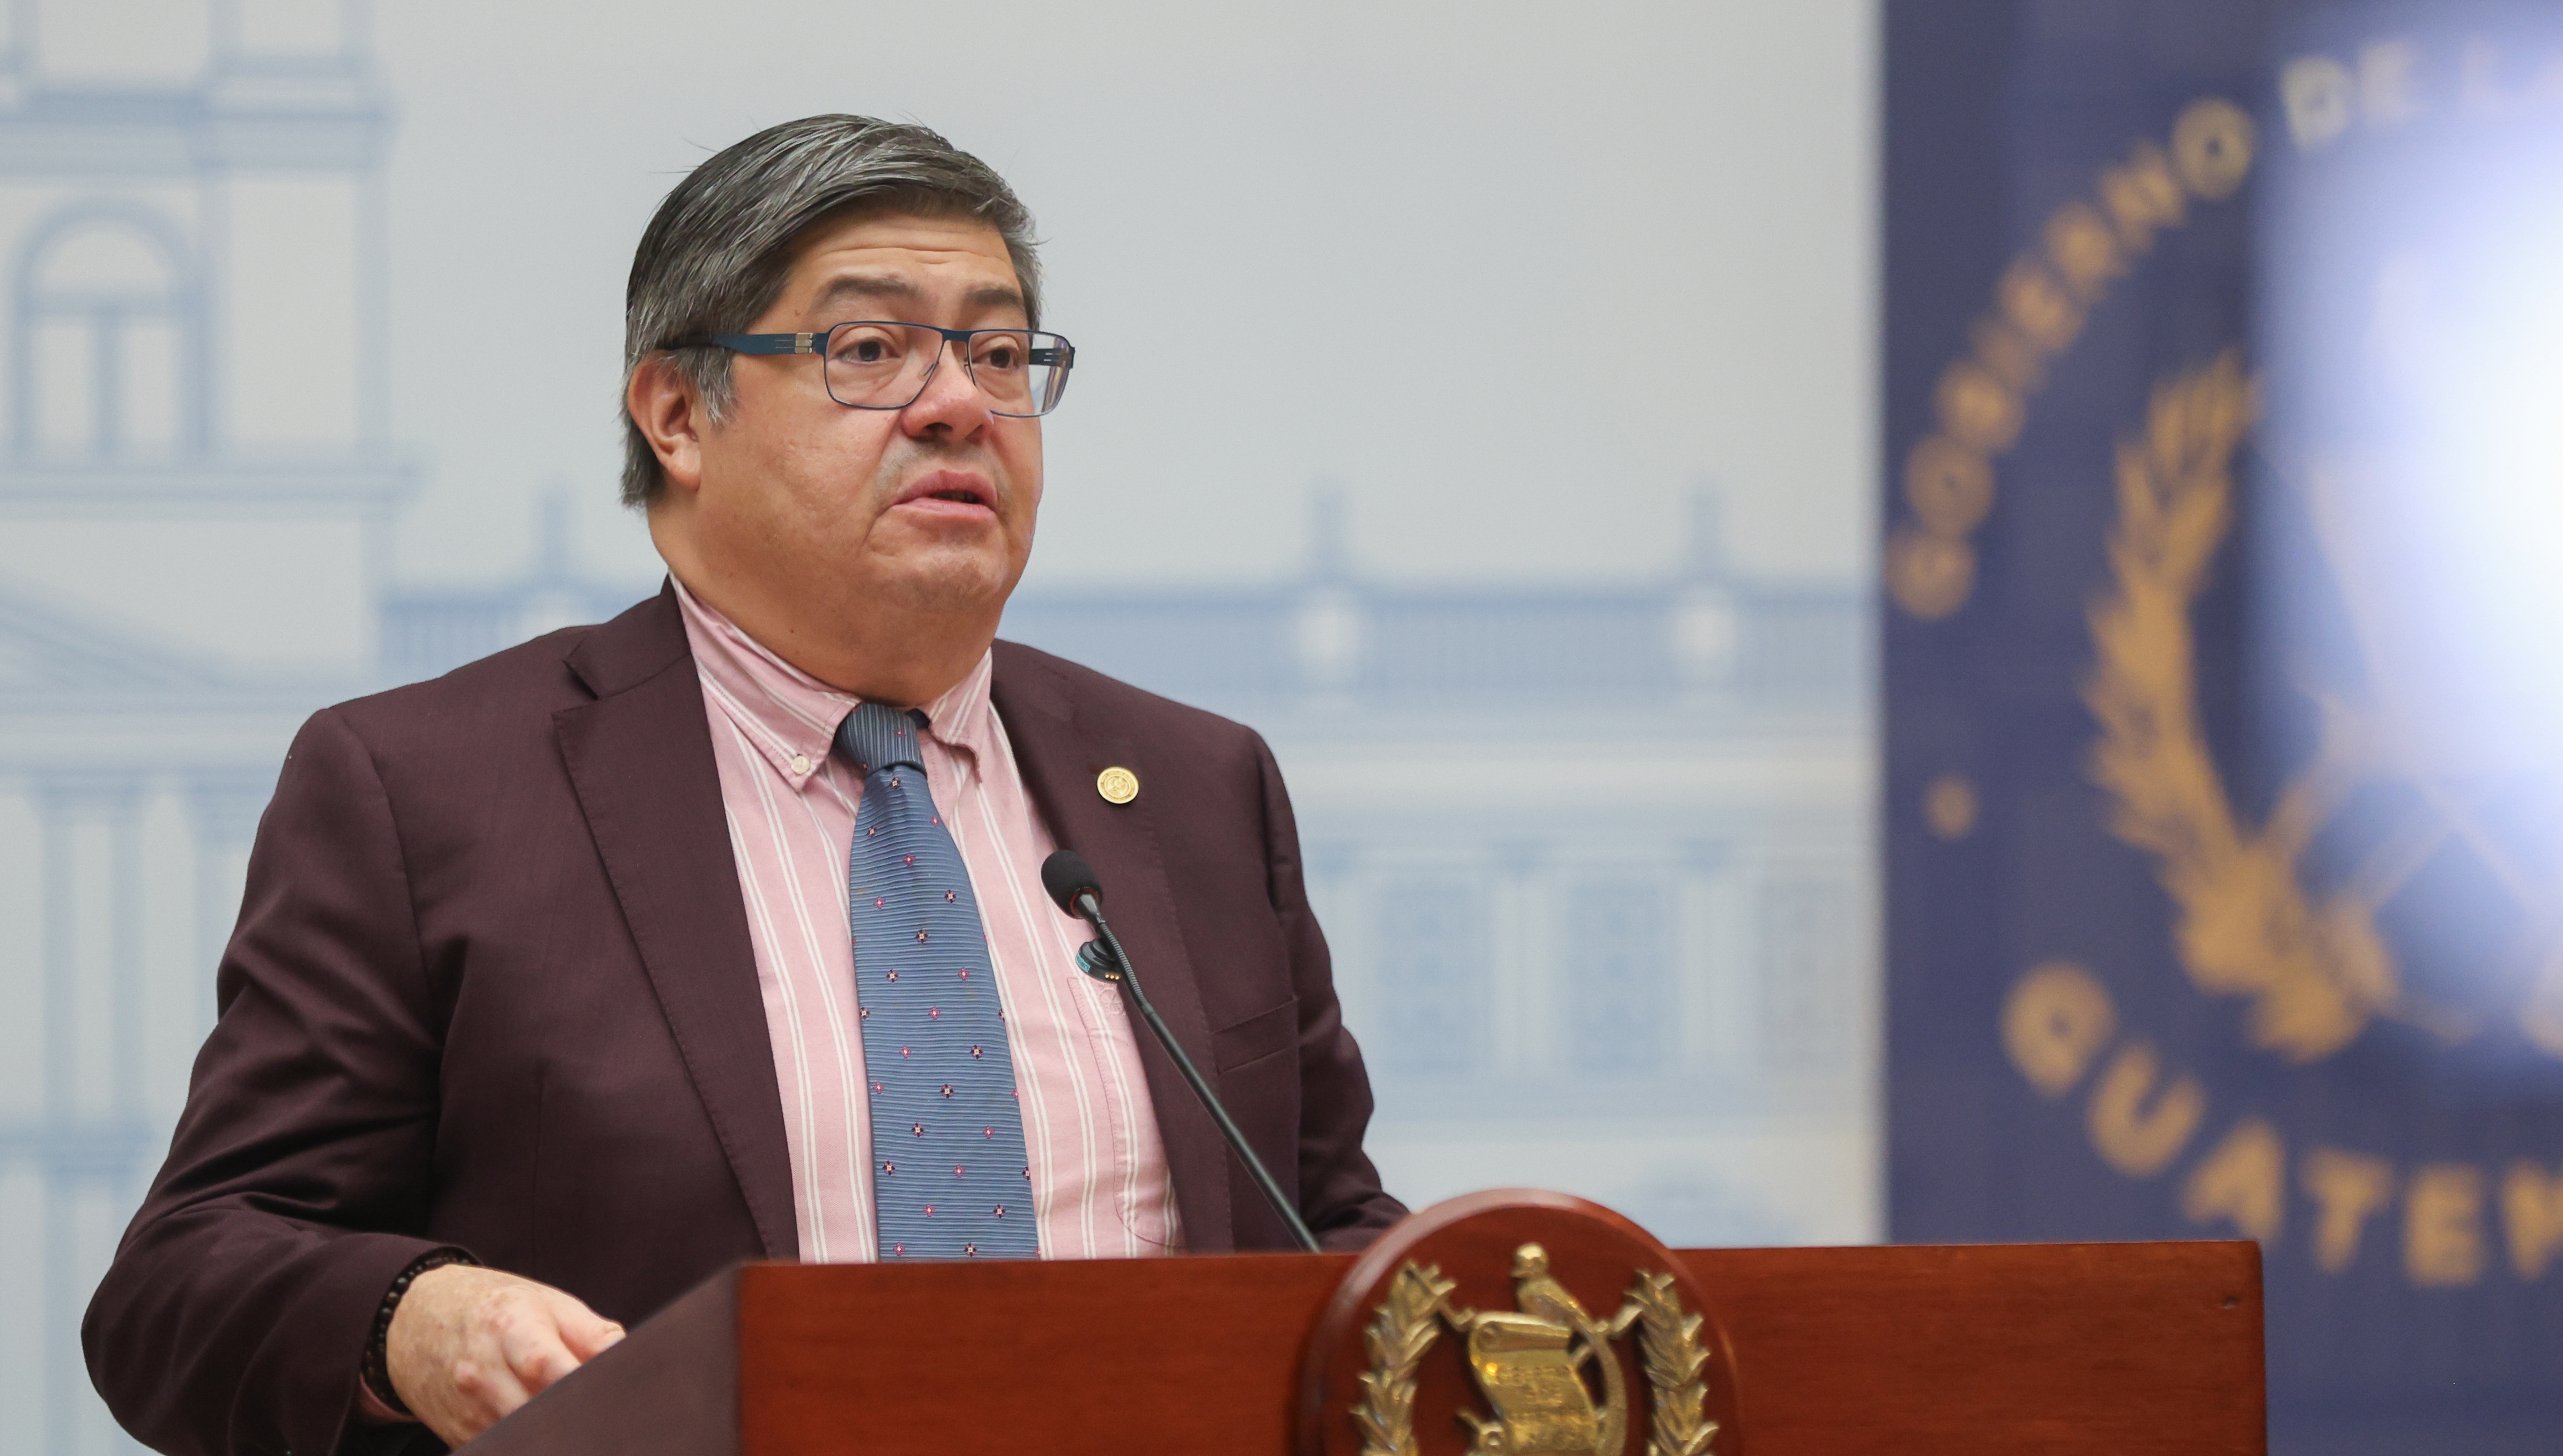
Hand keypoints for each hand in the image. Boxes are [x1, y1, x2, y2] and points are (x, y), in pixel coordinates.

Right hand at [385, 1264, 625, 1445]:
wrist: (419, 1320)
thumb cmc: (499, 1309)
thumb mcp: (549, 1305)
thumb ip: (594, 1335)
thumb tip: (631, 1362)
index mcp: (510, 1328)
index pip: (544, 1365)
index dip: (579, 1388)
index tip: (611, 1400)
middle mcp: (482, 1372)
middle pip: (537, 1412)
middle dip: (576, 1419)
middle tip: (608, 1420)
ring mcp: (467, 1409)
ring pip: (522, 1436)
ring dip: (557, 1434)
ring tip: (583, 1422)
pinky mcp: (460, 1434)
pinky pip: (504, 1445)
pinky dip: (530, 1441)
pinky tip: (551, 1430)